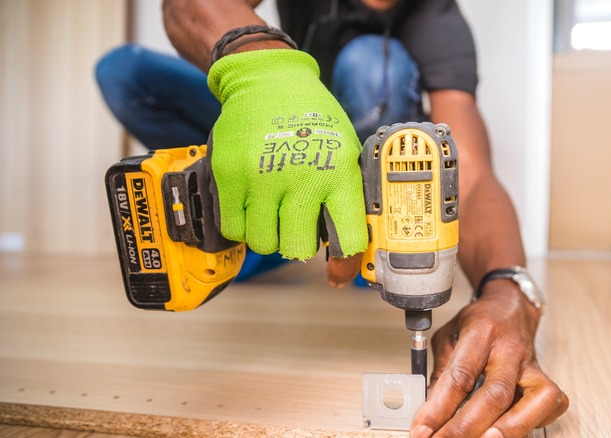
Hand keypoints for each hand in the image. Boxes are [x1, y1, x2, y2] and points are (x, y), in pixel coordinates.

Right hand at [207, 49, 366, 284]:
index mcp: (339, 173)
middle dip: (298, 245)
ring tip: (272, 211)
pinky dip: (242, 225)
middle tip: (296, 227)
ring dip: (268, 235)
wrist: (269, 81)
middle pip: (298, 249)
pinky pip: (233, 228)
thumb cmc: (313, 121)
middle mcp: (302, 178)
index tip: (339, 271)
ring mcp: (262, 178)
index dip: (345, 262)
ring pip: (263, 243)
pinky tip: (252, 206)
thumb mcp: (345, 151)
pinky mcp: (229, 176)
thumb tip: (350, 250)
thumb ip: (347, 196)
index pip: (348, 237)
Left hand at [411, 280, 568, 436]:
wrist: (510, 307)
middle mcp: (511, 349)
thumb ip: (440, 374)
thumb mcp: (448, 337)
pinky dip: (532, 423)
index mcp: (481, 332)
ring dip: (508, 430)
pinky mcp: (546, 378)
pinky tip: (510, 431)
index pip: (460, 376)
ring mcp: (532, 365)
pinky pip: (549, 405)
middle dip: (467, 427)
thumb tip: (428, 415)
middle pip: (496, 394)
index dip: (438, 409)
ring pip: (533, 401)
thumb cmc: (478, 323)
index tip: (421, 431)